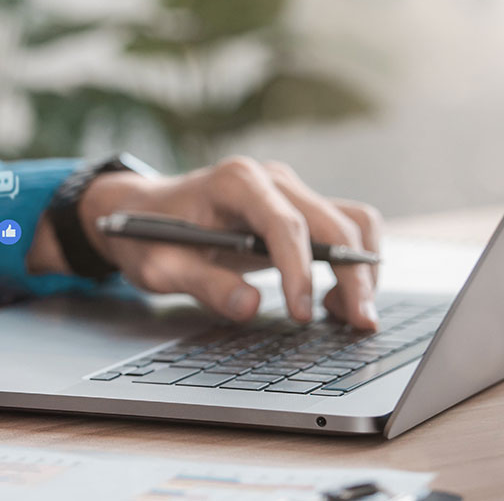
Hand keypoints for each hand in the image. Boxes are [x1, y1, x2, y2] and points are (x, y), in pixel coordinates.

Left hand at [30, 156, 380, 328]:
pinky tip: (337, 301)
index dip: (300, 271)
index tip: (302, 313)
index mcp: (234, 182)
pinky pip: (342, 229)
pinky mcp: (295, 207)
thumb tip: (250, 307)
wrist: (140, 211)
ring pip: (351, 221)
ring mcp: (287, 190)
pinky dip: (353, 263)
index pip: (284, 224)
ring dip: (363, 268)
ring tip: (351, 316)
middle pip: (333, 222)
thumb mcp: (160, 266)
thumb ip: (203, 284)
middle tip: (360, 325)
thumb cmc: (146, 235)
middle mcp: (269, 178)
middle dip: (353, 275)